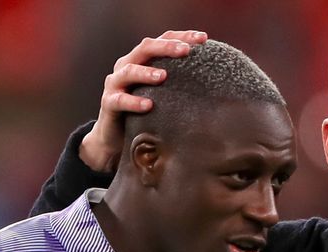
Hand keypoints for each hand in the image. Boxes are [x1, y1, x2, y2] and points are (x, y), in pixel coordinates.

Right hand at [80, 30, 208, 171]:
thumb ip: (181, 85)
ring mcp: (115, 84)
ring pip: (129, 71)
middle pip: (145, 48)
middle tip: (186, 51)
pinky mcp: (108, 103)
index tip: (204, 38)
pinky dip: (134, 101)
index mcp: (143, 60)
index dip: (182, 36)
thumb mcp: (165, 96)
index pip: (162, 39)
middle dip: (166, 47)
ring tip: (164, 76)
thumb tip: (219, 84)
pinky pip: (119, 100)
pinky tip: (149, 105)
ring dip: (147, 72)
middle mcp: (127, 66)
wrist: (115, 139)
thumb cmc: (146, 114)